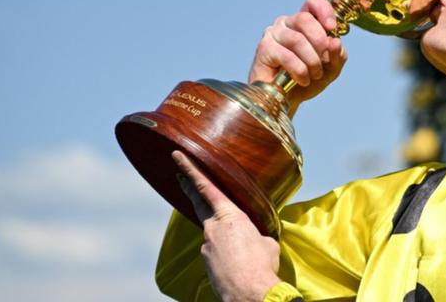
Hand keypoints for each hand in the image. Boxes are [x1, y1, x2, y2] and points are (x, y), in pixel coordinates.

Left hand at [173, 150, 280, 301]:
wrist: (249, 294)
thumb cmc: (262, 265)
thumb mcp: (267, 241)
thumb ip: (257, 233)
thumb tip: (256, 237)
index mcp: (230, 216)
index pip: (206, 187)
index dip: (190, 170)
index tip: (177, 157)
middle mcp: (213, 228)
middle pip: (198, 203)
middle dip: (188, 188)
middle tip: (180, 177)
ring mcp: (207, 246)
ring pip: (212, 233)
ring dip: (223, 234)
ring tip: (242, 246)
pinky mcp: (206, 263)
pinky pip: (215, 251)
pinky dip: (225, 252)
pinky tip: (238, 262)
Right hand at [249, 0, 346, 115]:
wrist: (287, 100)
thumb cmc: (306, 80)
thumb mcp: (330, 69)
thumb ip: (337, 55)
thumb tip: (335, 41)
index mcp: (303, 22)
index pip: (312, 2)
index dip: (324, 10)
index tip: (332, 28)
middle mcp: (286, 24)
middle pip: (305, 19)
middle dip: (320, 42)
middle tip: (323, 61)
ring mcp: (273, 34)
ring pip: (297, 39)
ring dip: (312, 61)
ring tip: (314, 75)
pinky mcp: (264, 49)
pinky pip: (287, 56)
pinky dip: (300, 70)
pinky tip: (302, 79)